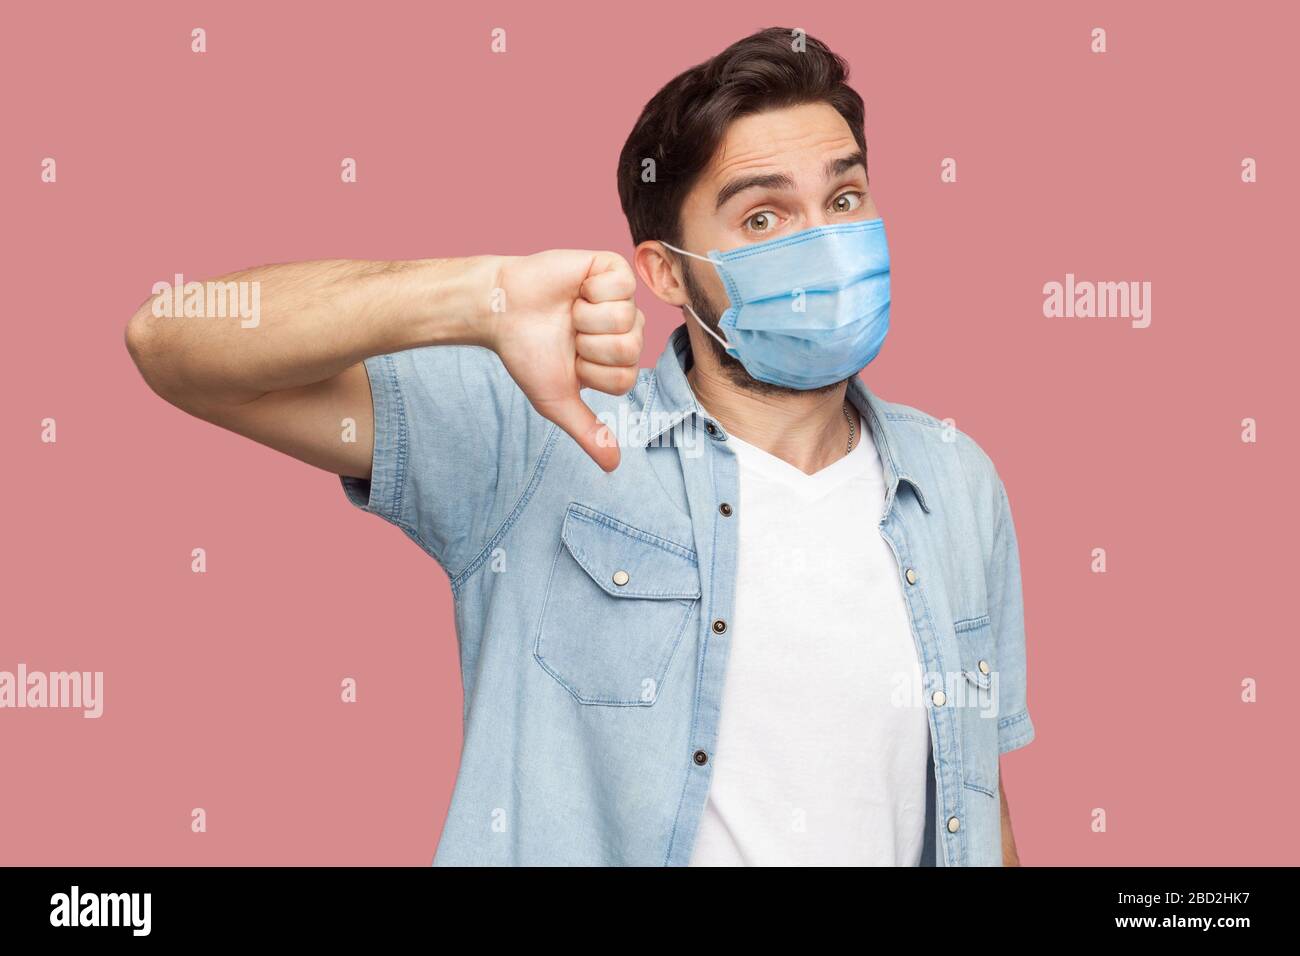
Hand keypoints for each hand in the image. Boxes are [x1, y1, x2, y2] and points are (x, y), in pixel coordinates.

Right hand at [488, 250, 643, 470]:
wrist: (501, 310)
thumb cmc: (527, 353)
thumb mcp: (557, 399)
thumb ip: (587, 431)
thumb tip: (612, 466)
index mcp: (617, 360)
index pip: (625, 378)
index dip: (591, 372)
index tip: (569, 360)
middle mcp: (625, 329)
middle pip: (631, 349)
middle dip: (589, 346)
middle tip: (568, 334)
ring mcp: (622, 299)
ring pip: (626, 319)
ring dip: (586, 318)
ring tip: (569, 311)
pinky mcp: (612, 269)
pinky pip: (622, 286)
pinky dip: (591, 290)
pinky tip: (576, 289)